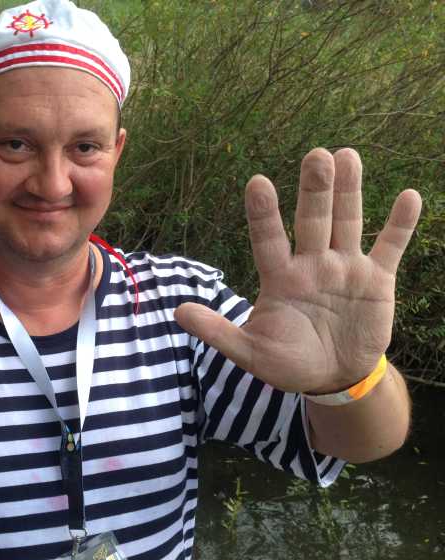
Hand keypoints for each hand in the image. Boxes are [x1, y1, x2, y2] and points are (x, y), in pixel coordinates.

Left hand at [175, 148, 420, 392]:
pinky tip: (409, 196)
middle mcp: (310, 264)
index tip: (257, 182)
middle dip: (315, 190)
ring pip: (347, 222)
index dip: (264, 213)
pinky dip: (399, 224)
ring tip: (348, 156)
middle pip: (312, 220)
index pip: (268, 239)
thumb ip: (218, 332)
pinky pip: (389, 246)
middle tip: (317, 154)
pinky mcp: (376, 279)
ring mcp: (344, 268)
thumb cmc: (285, 362)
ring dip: (350, 191)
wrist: (331, 377)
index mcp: (278, 278)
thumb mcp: (249, 351)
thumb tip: (178, 312)